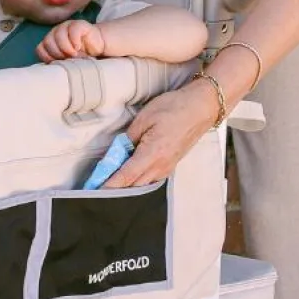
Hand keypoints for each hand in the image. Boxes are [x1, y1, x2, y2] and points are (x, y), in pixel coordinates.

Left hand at [36, 18, 102, 62]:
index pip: (40, 48)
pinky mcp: (78, 24)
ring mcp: (66, 26)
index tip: (57, 63)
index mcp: (50, 41)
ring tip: (74, 55)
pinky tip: (78, 47)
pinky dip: (74, 40)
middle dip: (57, 53)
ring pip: (58, 34)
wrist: (97, 45)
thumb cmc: (81, 55)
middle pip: (48, 41)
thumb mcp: (68, 61)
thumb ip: (59, 62)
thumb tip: (53, 70)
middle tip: (67, 59)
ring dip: (65, 47)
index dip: (47, 57)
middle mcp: (56, 32)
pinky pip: (72, 30)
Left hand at [103, 80, 218, 187]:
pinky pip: (151, 178)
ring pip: (142, 184)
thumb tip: (117, 151)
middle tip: (97, 185)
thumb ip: (128, 138)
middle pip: (133, 185)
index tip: (96, 191)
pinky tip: (130, 174)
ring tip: (110, 180)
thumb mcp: (145, 118)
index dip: (109, 185)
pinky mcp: (171, 165)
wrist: (202, 107)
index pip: (126, 176)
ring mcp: (168, 167)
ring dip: (127, 184)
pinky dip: (138, 179)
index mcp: (153, 154)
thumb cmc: (175, 108)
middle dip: (115, 188)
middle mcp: (161, 166)